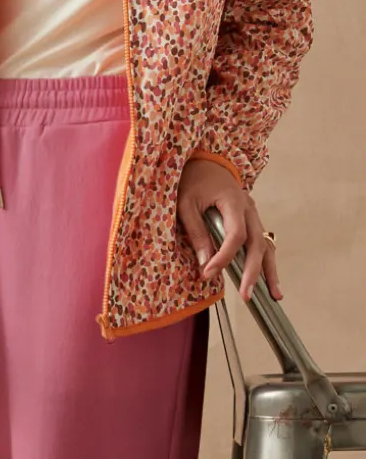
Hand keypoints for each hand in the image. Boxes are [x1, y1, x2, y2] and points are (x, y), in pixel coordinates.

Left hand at [177, 157, 281, 303]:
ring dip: (269, 271)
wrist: (206, 162)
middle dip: (253, 271)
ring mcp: (254, 215)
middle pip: (257, 244)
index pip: (235, 235)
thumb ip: (196, 231)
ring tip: (274, 296)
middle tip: (247, 295)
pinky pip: (262, 244)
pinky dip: (267, 263)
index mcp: (233, 202)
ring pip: (266, 246)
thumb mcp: (186, 203)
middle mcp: (250, 209)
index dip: (224, 256)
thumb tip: (204, 263)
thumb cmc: (193, 181)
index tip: (208, 273)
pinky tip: (271, 283)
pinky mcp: (252, 221)